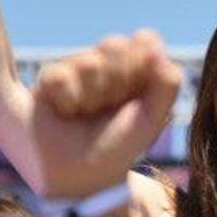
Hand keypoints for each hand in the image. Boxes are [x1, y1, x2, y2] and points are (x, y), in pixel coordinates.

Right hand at [30, 30, 183, 197]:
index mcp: (138, 72)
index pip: (145, 42)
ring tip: (85, 115)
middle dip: (116, 82)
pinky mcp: (50, 78)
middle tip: (109, 110)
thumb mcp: (151, 119)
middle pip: (115, 45)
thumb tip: (149, 39)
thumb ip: (166, 82)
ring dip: (91, 95)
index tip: (138, 97)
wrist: (78, 177)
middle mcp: (109, 67)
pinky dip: (66, 99)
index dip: (143, 67)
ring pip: (88, 61)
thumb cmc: (118, 148)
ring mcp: (78, 70)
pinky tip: (65, 113)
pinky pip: (60, 73)